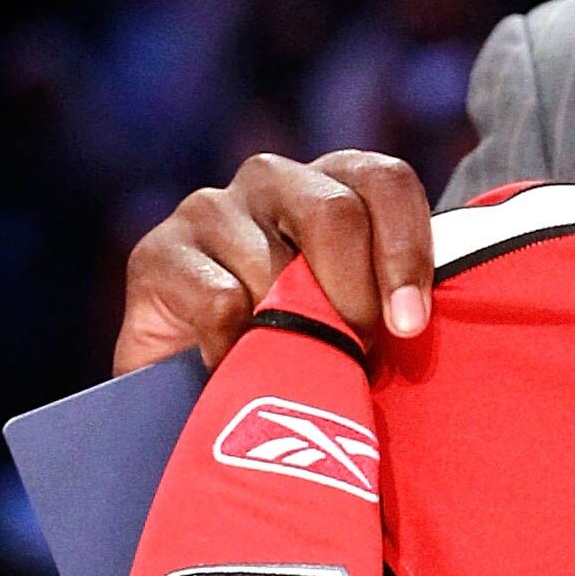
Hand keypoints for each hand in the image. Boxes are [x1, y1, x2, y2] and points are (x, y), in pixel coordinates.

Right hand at [115, 151, 435, 373]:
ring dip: (295, 331)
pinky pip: (221, 302)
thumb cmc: (298, 353)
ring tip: (293, 369)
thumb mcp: (356, 321)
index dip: (405, 249)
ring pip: (275, 265)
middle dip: (353, 296)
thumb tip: (416, 322)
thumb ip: (387, 301)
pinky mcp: (158, 253)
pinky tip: (236, 372)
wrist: (193, 395)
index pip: (385, 180)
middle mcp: (271, 179)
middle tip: (355, 354)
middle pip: (334, 213)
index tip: (410, 324)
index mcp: (332, 183)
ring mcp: (210, 209)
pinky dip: (238, 350)